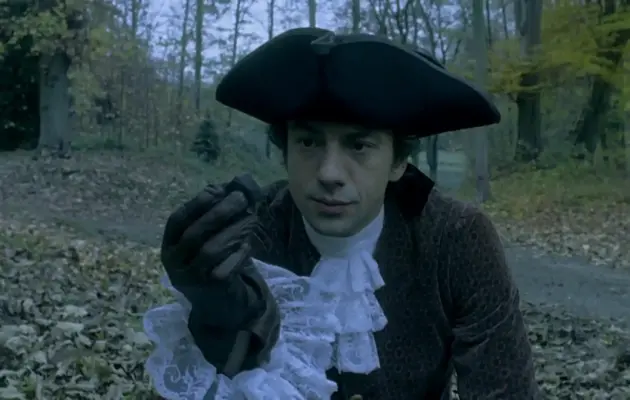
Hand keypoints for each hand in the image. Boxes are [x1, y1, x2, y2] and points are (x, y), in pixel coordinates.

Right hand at [161, 179, 262, 329]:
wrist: (219, 307)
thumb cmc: (213, 265)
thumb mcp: (207, 241)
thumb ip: (213, 217)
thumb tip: (231, 186)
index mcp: (169, 247)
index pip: (177, 221)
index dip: (196, 203)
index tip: (217, 189)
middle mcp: (174, 263)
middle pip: (194, 233)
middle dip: (219, 213)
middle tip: (241, 199)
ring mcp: (190, 278)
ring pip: (211, 249)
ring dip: (233, 230)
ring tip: (252, 219)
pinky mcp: (209, 290)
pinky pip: (225, 268)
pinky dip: (238, 254)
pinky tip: (249, 245)